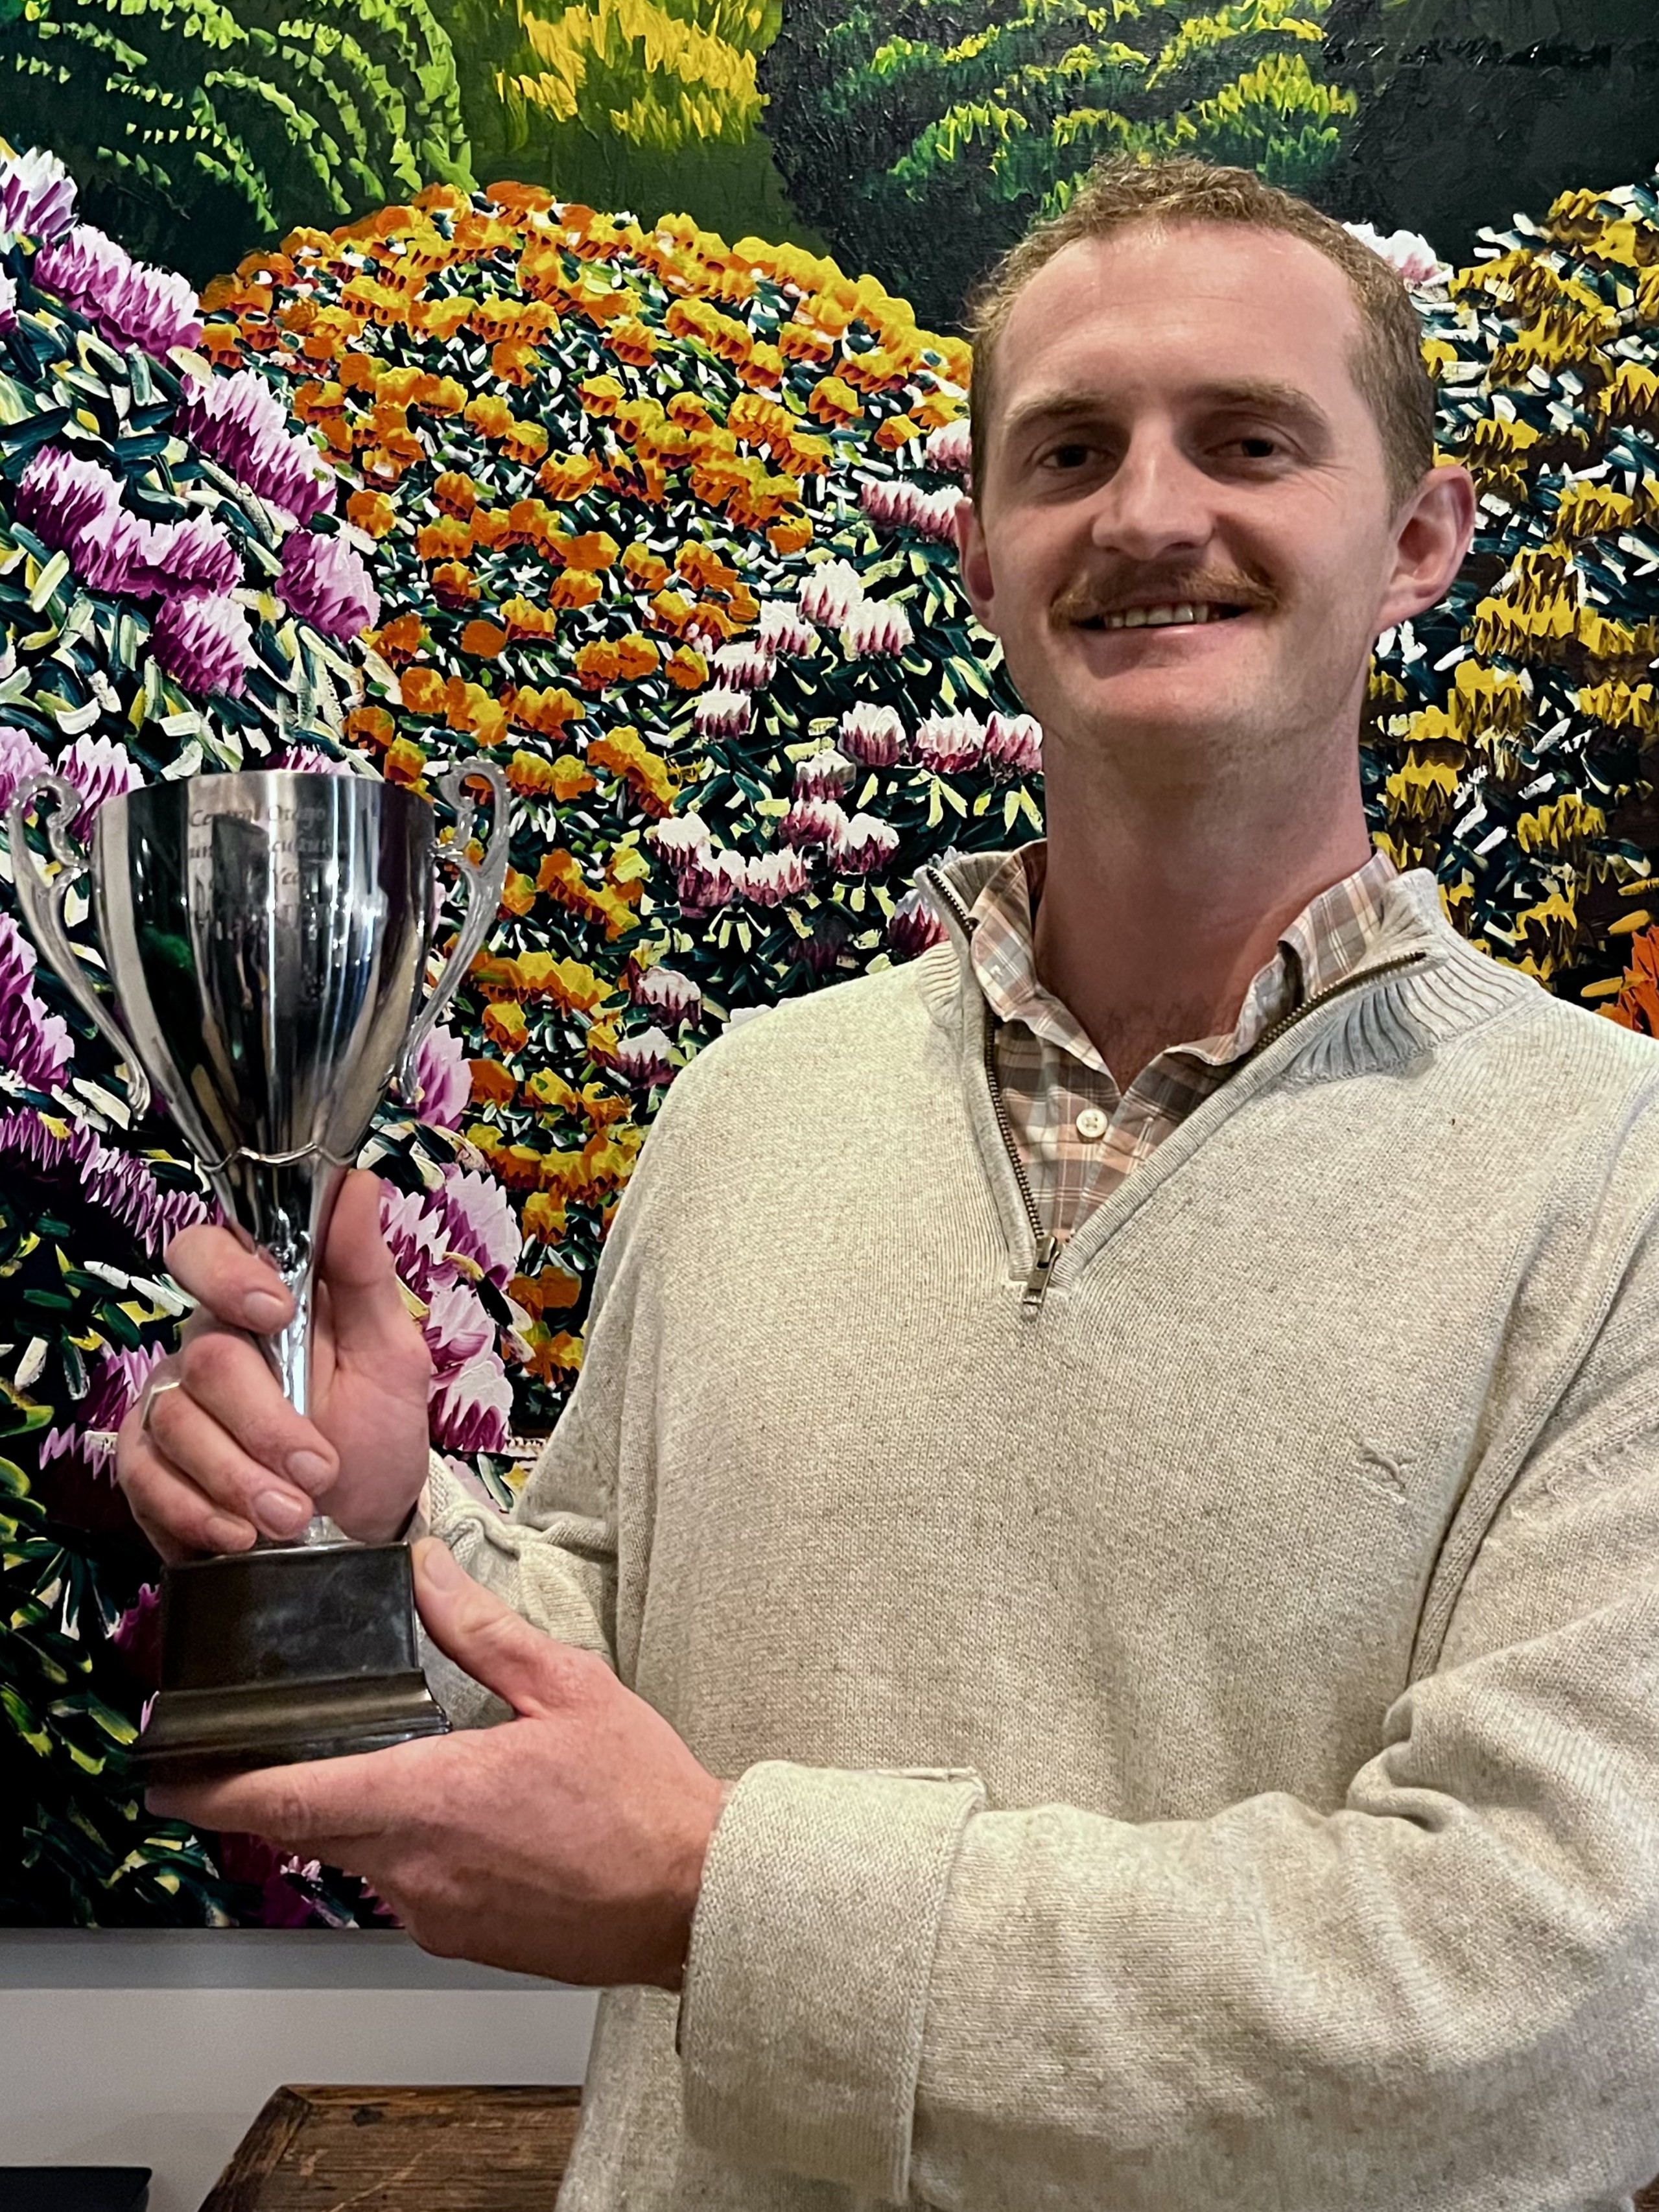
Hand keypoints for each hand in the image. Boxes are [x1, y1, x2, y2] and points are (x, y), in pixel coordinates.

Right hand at [117, 1169, 431, 1558]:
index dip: (226, 1273)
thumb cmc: (374, 1433)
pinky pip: (144, 1476)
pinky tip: (240, 1533)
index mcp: (260, 1300)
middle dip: (267, 1423)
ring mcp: (170, 1405)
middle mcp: (207, 1345)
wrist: (361, 1528)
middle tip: (317, 1470)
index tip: (274, 1309)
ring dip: (241, 1478)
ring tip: (292, 1514)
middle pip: (205, 1356)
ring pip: (177, 1421)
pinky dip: (197, 1511)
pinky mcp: (145, 1467)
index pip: (204, 1250)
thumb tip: (356, 1183)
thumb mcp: (391, 1354)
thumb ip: (365, 1271)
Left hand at [149, 1542, 730, 1987]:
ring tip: (392, 1764)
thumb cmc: (639, 1796)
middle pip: (310, 1827)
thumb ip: (479, 1630)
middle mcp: (413, 1869)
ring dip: (357, 1812)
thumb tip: (422, 1569)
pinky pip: (404, 1887)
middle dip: (281, 1788)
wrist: (695, 1896)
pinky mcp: (461, 1938)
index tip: (164, 1770)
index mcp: (427, 1799)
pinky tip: (459, 1814)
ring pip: (359, 1857)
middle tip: (263, 1749)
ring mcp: (434, 1913)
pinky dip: (406, 1846)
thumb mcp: (565, 1686)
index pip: (286, 1798)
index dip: (211, 1787)